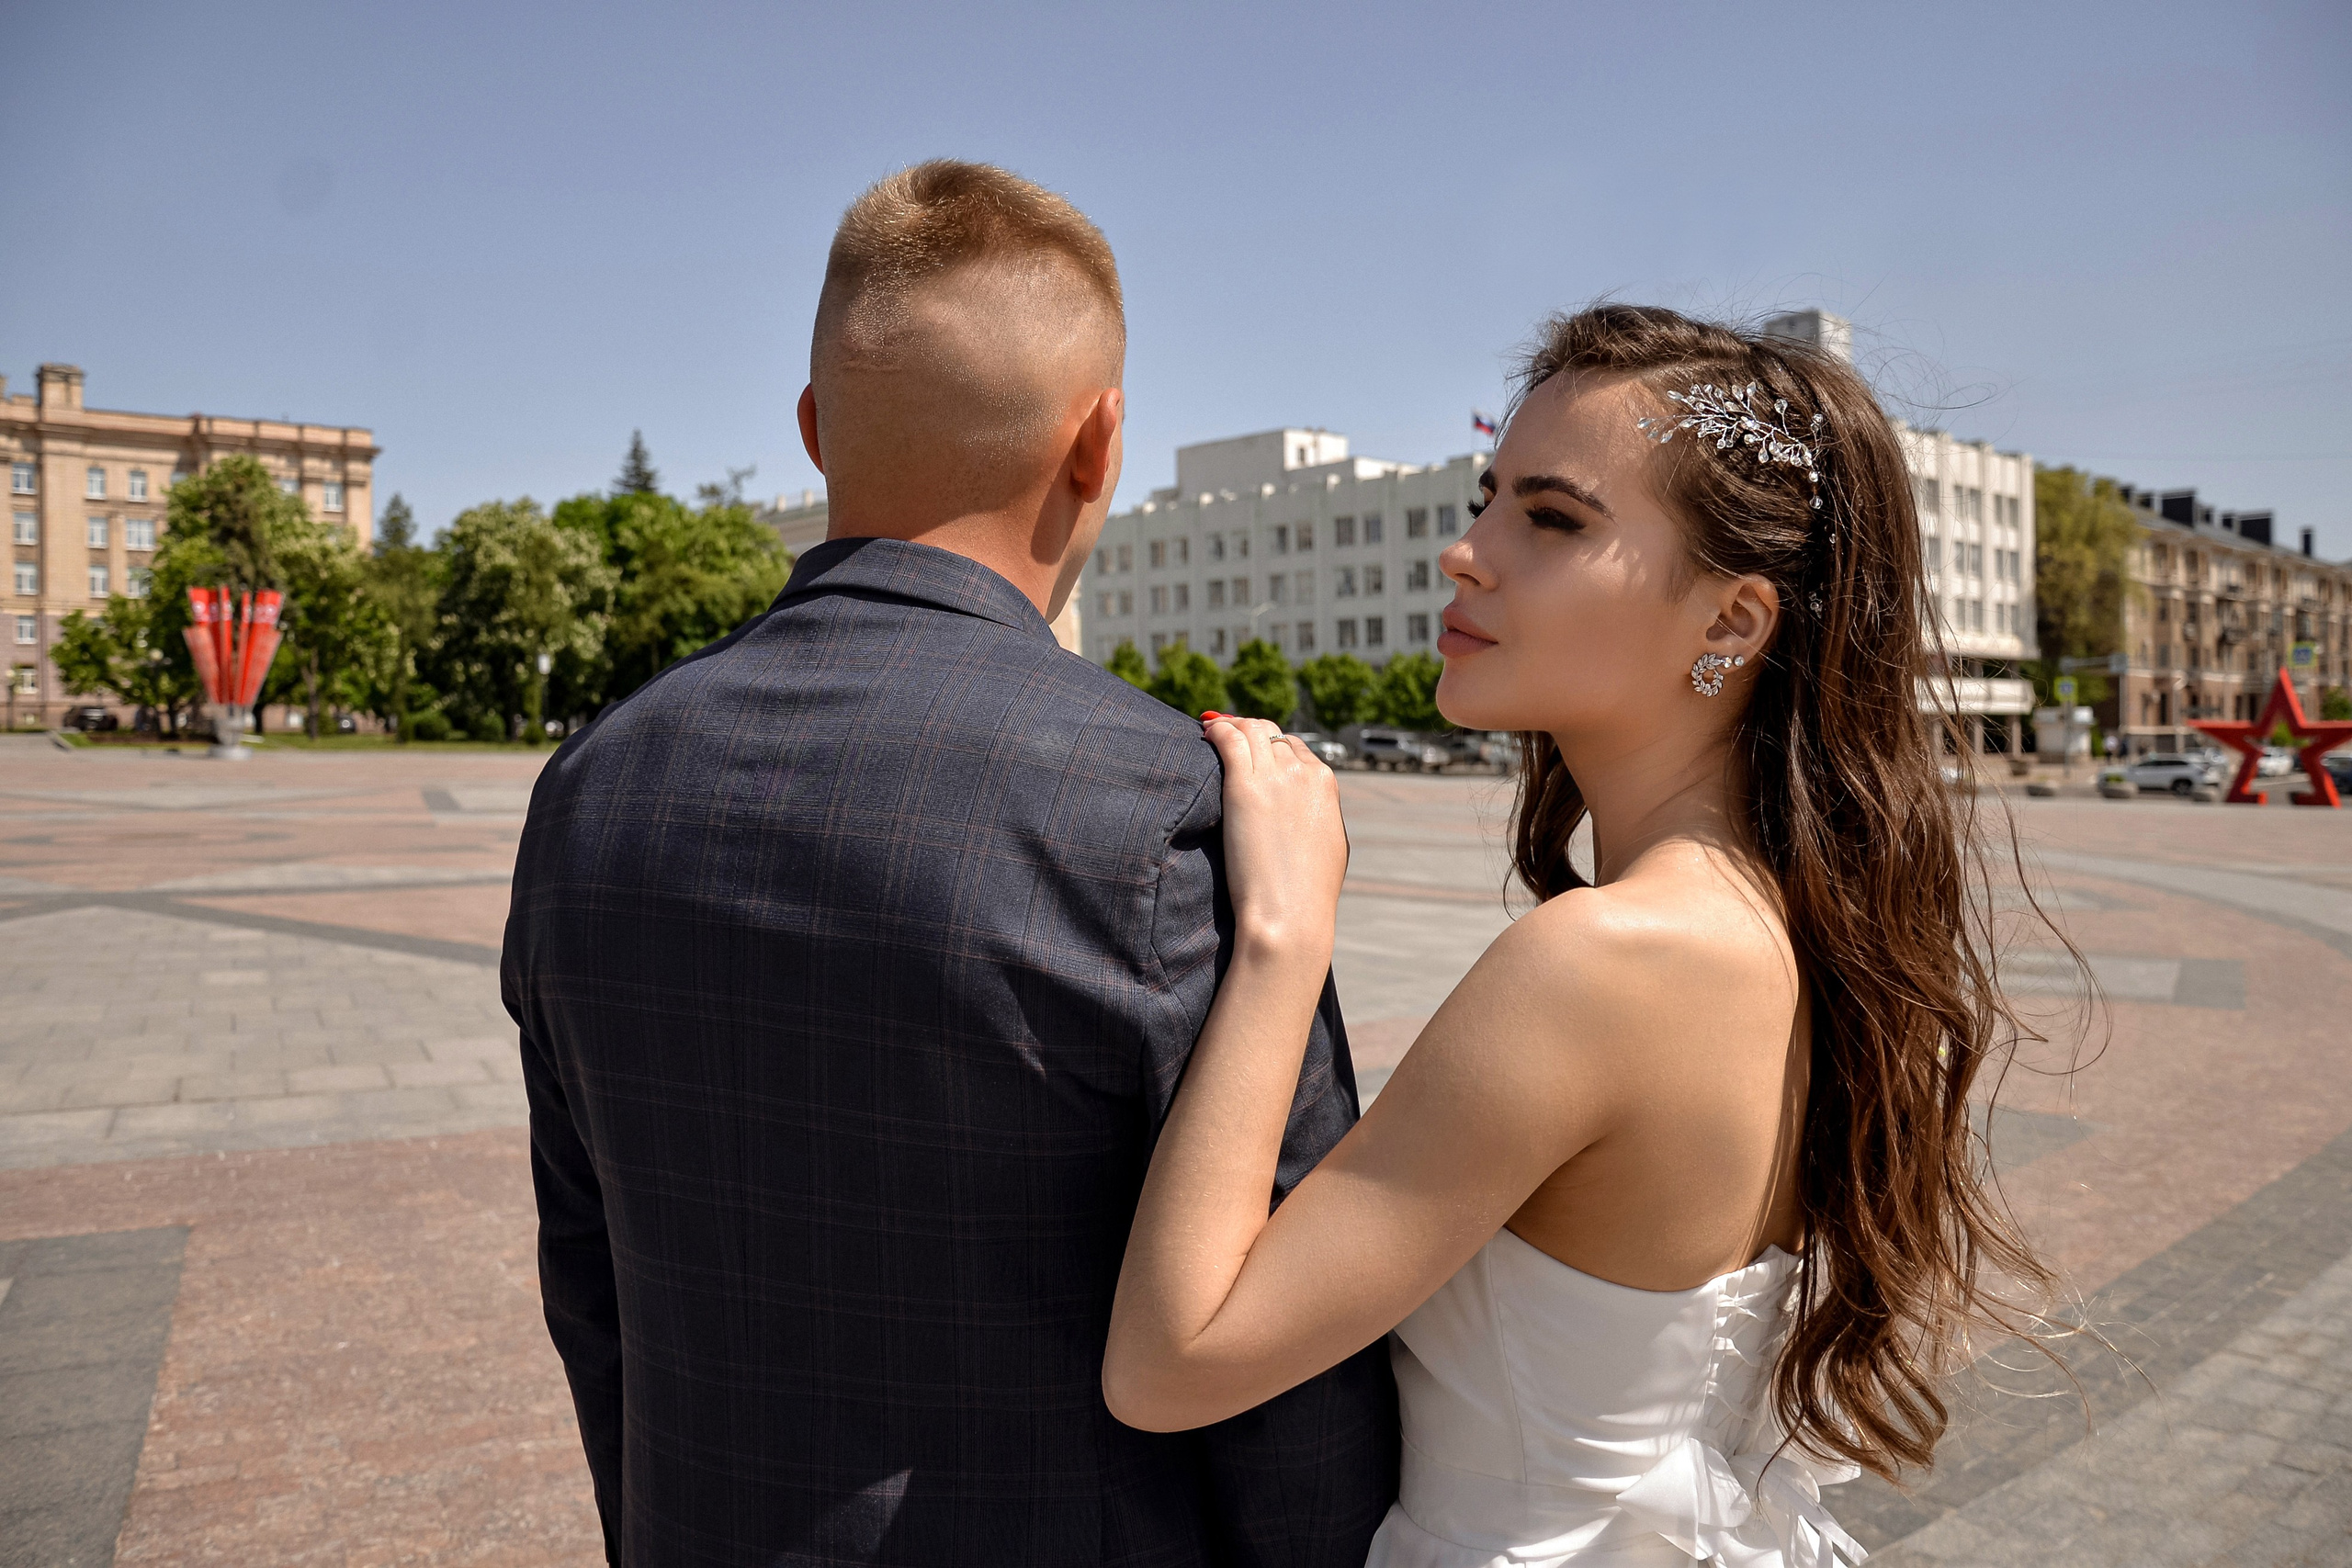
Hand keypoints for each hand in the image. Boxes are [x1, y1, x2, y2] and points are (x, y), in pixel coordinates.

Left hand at [1200, 714, 1346, 958]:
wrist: (1290, 915)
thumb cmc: (1307, 895)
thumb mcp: (1329, 847)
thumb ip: (1319, 820)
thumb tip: (1312, 818)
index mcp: (1326, 785)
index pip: (1294, 749)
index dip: (1269, 748)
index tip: (1250, 752)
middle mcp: (1303, 773)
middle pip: (1271, 734)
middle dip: (1249, 732)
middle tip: (1226, 738)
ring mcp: (1275, 776)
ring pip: (1250, 730)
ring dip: (1230, 727)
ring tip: (1210, 731)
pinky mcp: (1245, 786)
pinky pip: (1229, 739)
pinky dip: (1216, 730)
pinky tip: (1203, 732)